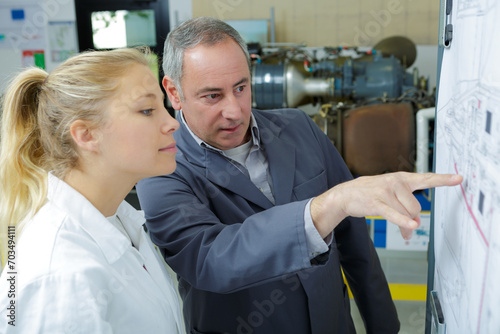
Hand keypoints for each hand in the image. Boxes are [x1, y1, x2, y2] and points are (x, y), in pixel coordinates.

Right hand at [310, 172, 462, 239]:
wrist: (345, 195)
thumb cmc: (369, 194)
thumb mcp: (390, 194)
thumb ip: (406, 205)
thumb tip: (415, 224)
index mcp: (401, 178)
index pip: (426, 178)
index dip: (444, 179)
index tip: (459, 179)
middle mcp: (395, 182)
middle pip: (416, 206)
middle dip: (413, 219)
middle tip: (409, 227)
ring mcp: (385, 191)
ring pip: (406, 213)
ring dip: (406, 227)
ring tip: (403, 232)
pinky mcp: (376, 203)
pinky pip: (394, 214)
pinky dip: (403, 222)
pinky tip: (410, 227)